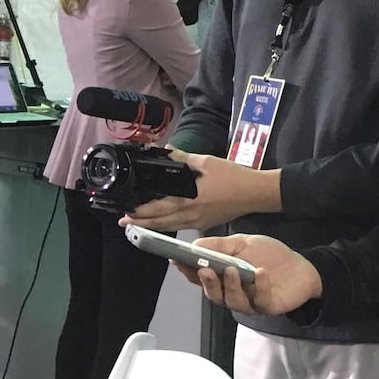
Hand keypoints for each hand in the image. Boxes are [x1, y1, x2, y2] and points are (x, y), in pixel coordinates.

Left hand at [122, 149, 280, 230]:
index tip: (126, 212)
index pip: (157, 210)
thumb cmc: (231, 176)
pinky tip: (161, 221)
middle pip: (159, 223)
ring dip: (151, 226)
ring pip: (168, 227)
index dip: (140, 213)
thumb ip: (183, 158)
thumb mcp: (205, 162)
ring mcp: (197, 223)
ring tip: (136, 224)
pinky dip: (166, 225)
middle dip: (140, 223)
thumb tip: (165, 152)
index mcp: (188, 201)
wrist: (254, 193)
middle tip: (123, 222)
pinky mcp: (204, 224)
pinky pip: (179, 227)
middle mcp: (190, 216)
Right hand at [184, 234, 321, 315]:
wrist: (301, 267)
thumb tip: (195, 245)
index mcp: (222, 278)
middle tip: (203, 270)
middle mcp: (232, 293)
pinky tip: (260, 273)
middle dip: (207, 283)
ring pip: (233, 301)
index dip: (187, 271)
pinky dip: (259, 286)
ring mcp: (250, 302)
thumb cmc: (270, 256)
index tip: (178, 260)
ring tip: (231, 270)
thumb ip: (219, 246)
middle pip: (214, 294)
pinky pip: (260, 301)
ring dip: (230, 286)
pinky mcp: (267, 307)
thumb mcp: (242, 243)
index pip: (200, 277)